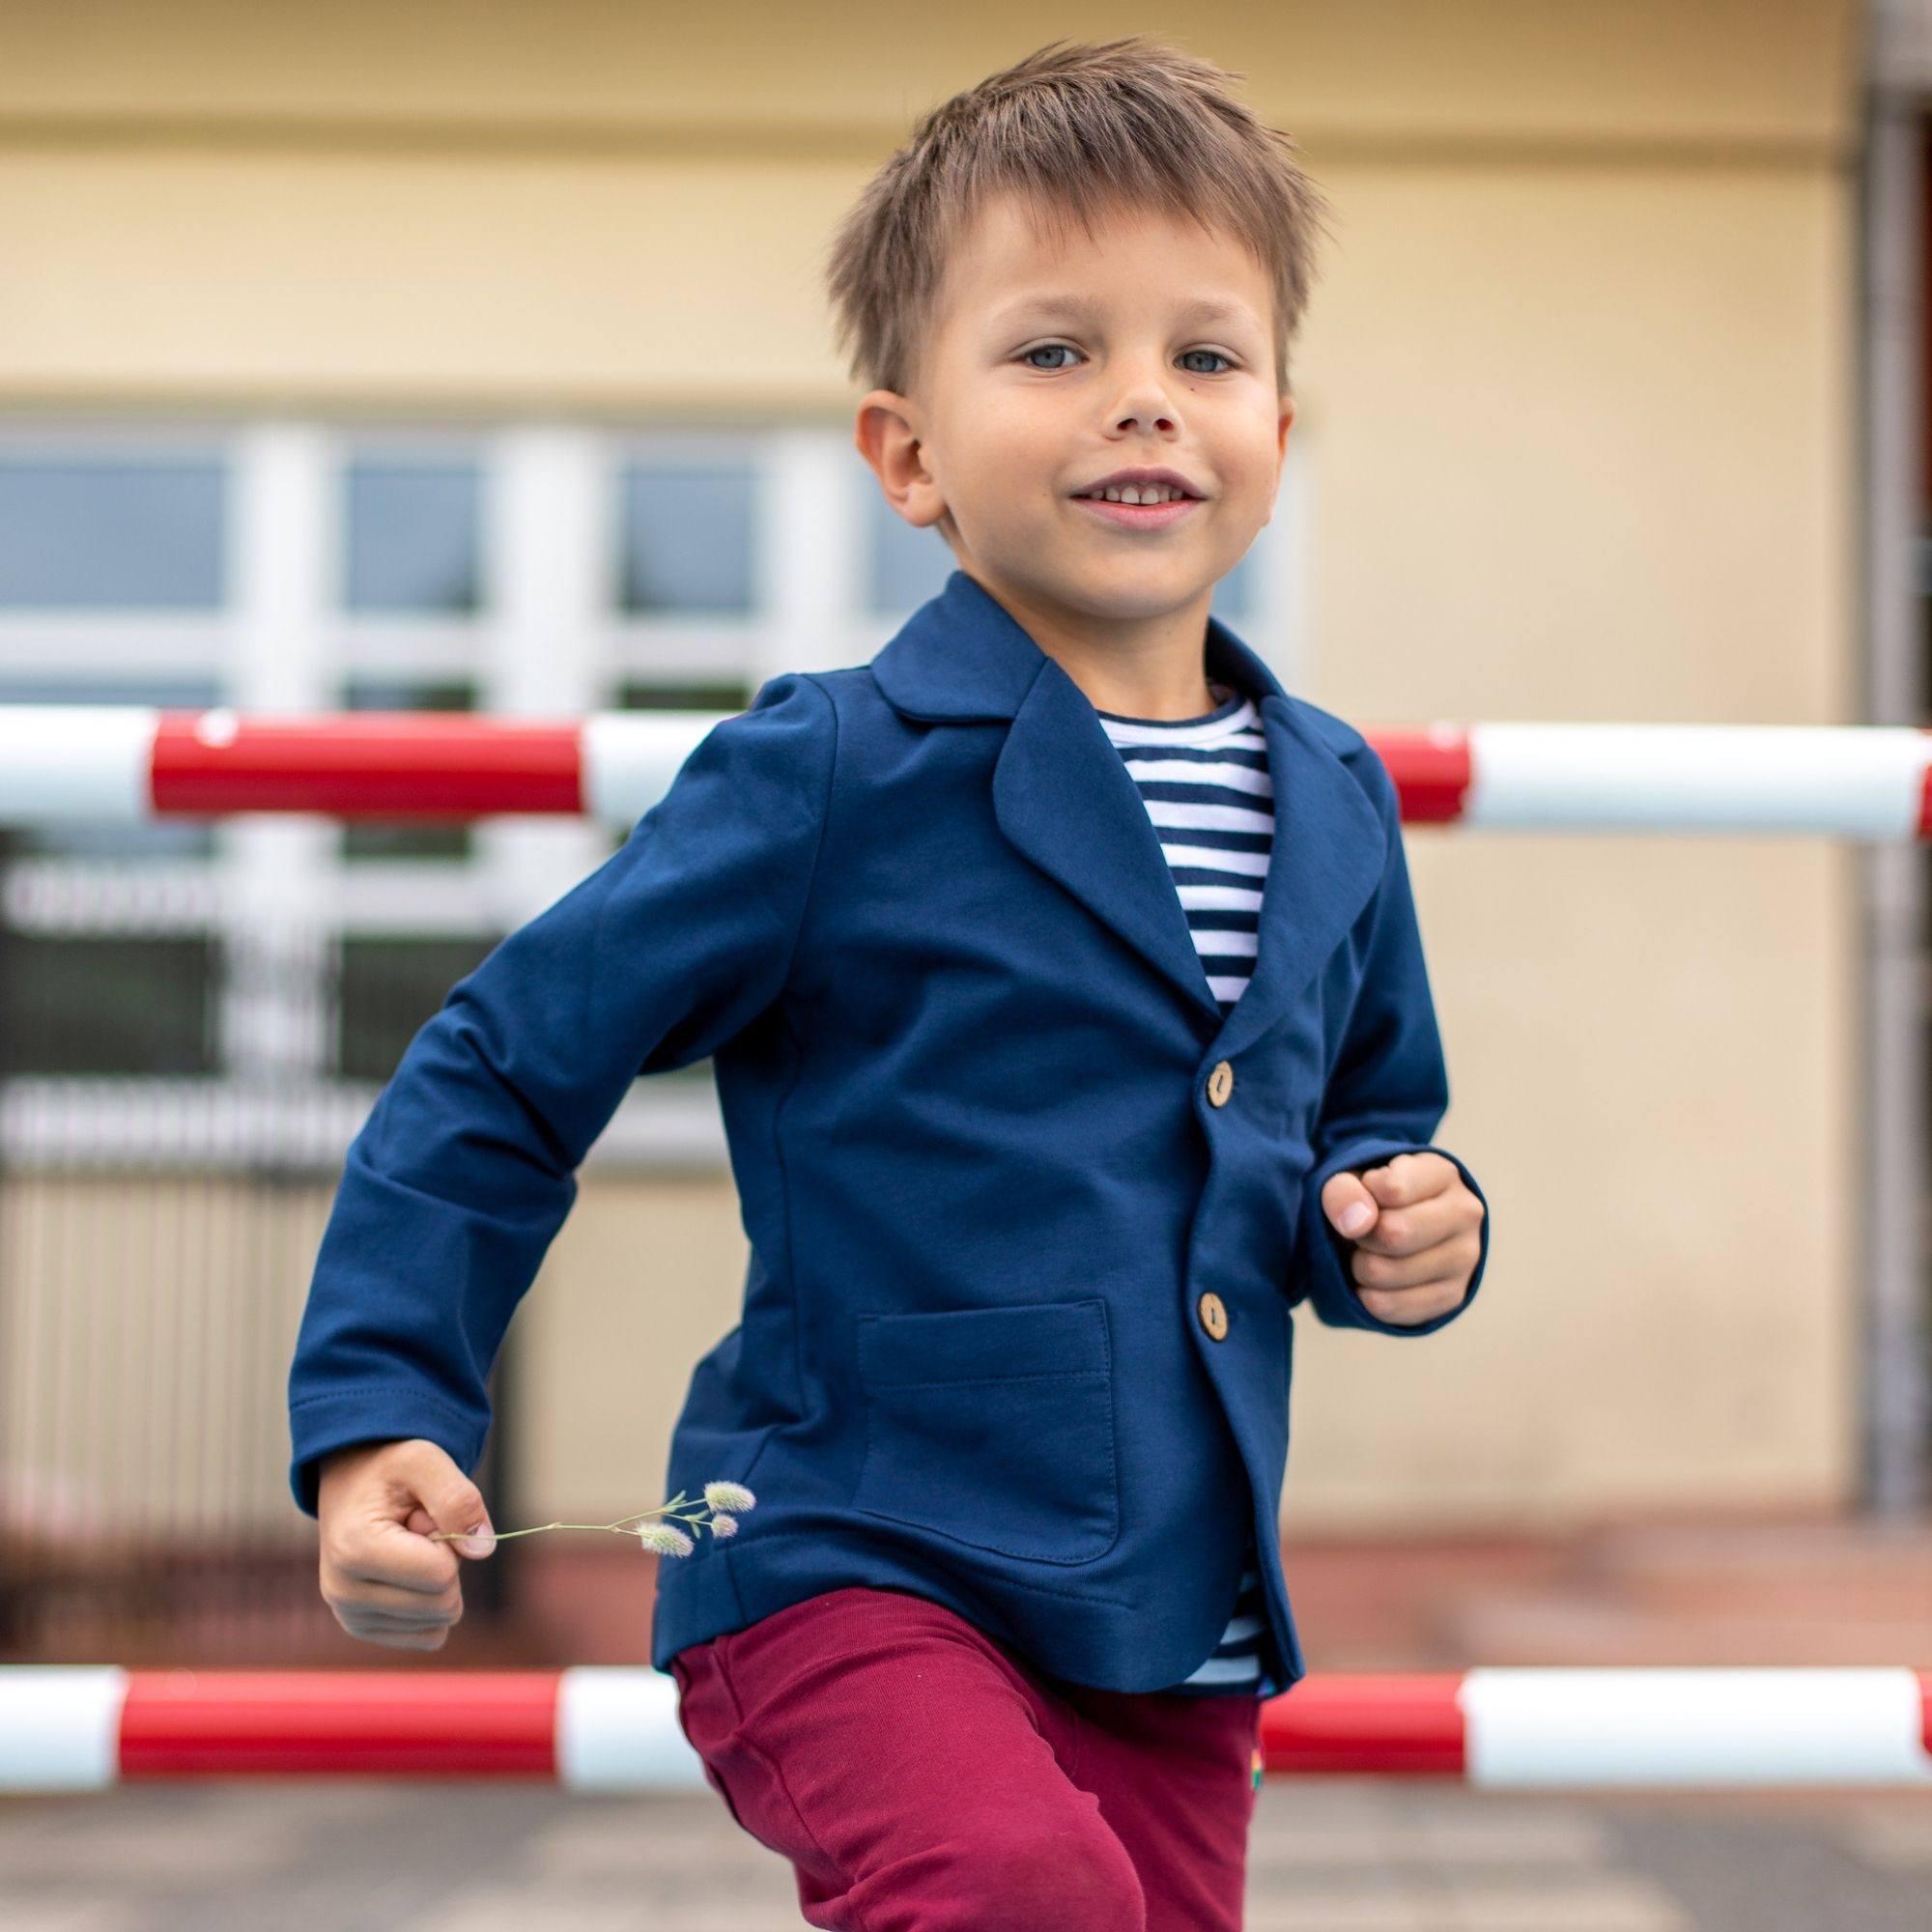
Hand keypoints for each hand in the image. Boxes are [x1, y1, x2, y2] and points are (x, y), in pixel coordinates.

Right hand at [316, 1438, 495, 1650]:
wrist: (352, 1479)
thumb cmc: (391, 1468)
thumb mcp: (426, 1460)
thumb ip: (459, 1499)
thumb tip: (483, 1549)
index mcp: (355, 1551)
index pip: (442, 1574)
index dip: (451, 1540)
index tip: (423, 1515)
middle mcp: (344, 1594)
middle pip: (443, 1605)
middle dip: (447, 1563)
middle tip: (417, 1529)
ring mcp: (351, 1617)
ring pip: (439, 1624)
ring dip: (438, 1582)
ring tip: (408, 1545)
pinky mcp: (364, 1629)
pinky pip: (428, 1637)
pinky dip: (431, 1604)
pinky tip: (406, 1570)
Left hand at [1321, 1150, 1483, 1327]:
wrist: (1400, 1230)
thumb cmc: (1374, 1198)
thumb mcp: (1351, 1180)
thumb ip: (1344, 1190)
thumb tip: (1356, 1223)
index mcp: (1442, 1173)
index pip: (1392, 1189)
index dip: (1362, 1197)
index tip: (1366, 1195)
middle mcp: (1465, 1213)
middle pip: (1394, 1234)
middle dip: (1361, 1236)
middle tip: (1363, 1232)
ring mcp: (1465, 1258)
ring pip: (1385, 1273)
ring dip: (1360, 1267)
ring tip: (1370, 1253)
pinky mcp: (1453, 1296)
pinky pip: (1388, 1307)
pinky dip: (1366, 1297)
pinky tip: (1374, 1282)